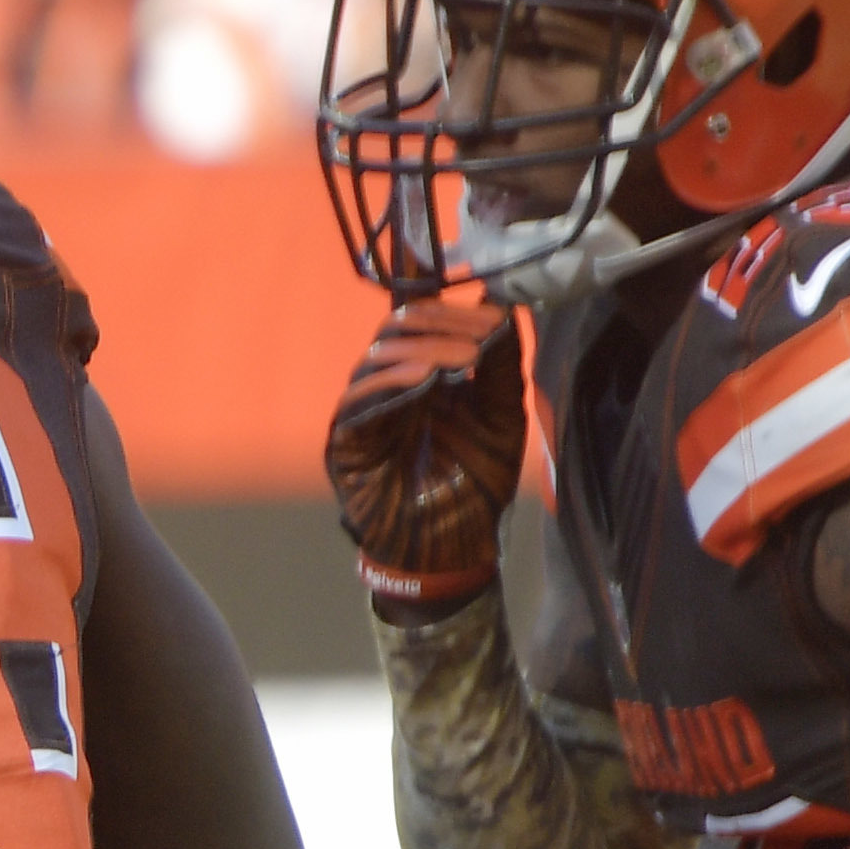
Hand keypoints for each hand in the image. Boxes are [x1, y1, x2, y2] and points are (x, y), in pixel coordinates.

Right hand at [327, 290, 527, 614]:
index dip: (446, 305)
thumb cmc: (475, 484)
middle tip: (479, 336)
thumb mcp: (501, 412)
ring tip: (463, 360)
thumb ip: (499, 362)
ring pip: (377, 358)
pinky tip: (426, 378)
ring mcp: (366, 414)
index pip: (421, 321)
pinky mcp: (347, 444)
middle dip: (438, 323)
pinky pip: (358, 402)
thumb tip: (498, 303)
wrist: (453, 545)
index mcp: (424, 376)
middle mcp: (390, 388)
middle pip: (395, 330)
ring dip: (423, 349)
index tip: (487, 310)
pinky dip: (389, 382)